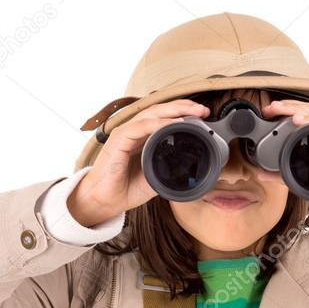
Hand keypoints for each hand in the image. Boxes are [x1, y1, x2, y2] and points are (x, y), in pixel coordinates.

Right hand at [67, 99, 210, 226]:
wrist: (105, 201)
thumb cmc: (125, 188)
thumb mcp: (155, 177)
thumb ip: (169, 168)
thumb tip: (191, 166)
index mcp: (143, 137)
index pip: (164, 117)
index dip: (183, 113)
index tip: (203, 116)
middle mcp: (134, 131)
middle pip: (160, 110)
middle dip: (183, 107)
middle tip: (203, 110)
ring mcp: (126, 133)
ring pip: (152, 113)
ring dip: (174, 111)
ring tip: (192, 112)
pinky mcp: (119, 139)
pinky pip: (140, 126)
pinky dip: (158, 124)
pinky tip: (172, 123)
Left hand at [261, 98, 308, 211]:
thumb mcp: (302, 177)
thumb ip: (282, 175)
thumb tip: (260, 175)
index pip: (299, 117)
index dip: (283, 112)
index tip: (267, 112)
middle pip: (305, 111)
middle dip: (286, 107)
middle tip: (270, 108)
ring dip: (296, 110)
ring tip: (281, 109)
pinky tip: (299, 120)